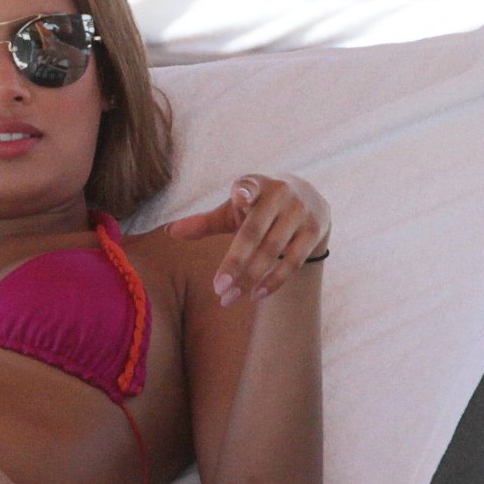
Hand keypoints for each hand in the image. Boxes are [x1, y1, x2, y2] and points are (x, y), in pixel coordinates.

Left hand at [163, 173, 329, 306]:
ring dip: (250, 278)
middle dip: (235, 263)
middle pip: (254, 232)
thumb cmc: (258, 207)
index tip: (239, 197)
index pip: (248, 187)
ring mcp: (300, 212)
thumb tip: (169, 232)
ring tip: (229, 299)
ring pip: (273, 251)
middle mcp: (280, 194)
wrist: (309, 199)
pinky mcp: (314, 230)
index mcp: (255, 185)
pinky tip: (255, 296)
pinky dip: (274, 281)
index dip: (244, 192)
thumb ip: (204, 222)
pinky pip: (293, 261)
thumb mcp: (233, 211)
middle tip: (217, 290)